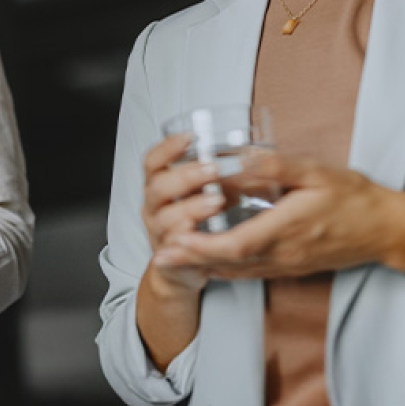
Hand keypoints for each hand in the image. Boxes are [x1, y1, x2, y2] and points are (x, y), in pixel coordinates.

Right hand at [142, 133, 226, 293]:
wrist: (183, 268)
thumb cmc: (198, 222)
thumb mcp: (204, 192)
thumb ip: (216, 174)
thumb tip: (251, 155)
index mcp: (160, 185)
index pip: (153, 161)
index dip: (168, 148)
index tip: (191, 137)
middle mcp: (154, 207)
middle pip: (157, 186)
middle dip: (186, 177)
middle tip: (213, 170)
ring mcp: (159, 232)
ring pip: (165, 218)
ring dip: (191, 207)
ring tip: (217, 202)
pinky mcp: (169, 258)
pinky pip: (174, 248)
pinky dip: (189, 240)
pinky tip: (205, 233)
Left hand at [152, 154, 404, 280]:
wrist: (385, 229)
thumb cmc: (353, 196)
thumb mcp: (318, 171)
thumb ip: (278, 166)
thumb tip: (241, 156)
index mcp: (287, 227)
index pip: (238, 244)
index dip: (204, 246)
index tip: (177, 240)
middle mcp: (284, 252)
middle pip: (231, 262)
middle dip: (192, 259)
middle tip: (160, 255)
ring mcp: (287, 263)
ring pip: (239, 270)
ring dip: (204, 266)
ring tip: (173, 259)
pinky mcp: (292, 266)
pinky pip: (252, 272)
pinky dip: (225, 269)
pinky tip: (209, 264)